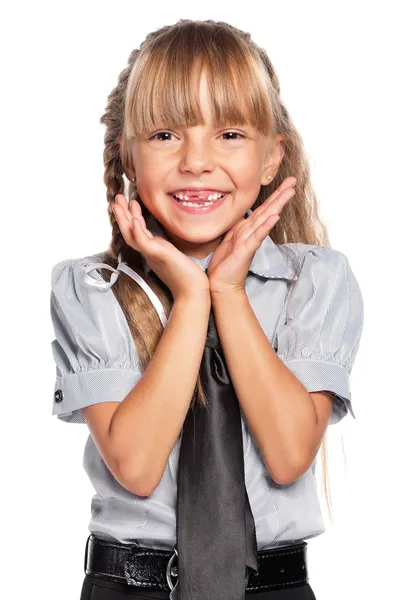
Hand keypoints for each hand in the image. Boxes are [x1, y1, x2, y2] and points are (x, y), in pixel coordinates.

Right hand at [112, 195, 209, 300]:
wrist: (193, 291)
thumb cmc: (188, 276)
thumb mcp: (175, 256)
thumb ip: (168, 248)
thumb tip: (167, 241)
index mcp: (153, 251)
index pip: (138, 232)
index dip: (132, 217)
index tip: (131, 203)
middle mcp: (149, 252)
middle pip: (130, 232)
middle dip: (122, 214)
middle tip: (117, 198)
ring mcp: (152, 254)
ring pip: (132, 235)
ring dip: (124, 219)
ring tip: (119, 203)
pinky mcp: (158, 256)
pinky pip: (144, 243)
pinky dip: (138, 231)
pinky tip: (135, 220)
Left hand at [207, 177, 296, 293]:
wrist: (221, 284)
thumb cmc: (224, 263)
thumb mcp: (228, 238)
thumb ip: (236, 226)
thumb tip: (240, 213)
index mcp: (246, 228)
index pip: (262, 208)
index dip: (273, 194)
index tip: (286, 181)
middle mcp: (251, 233)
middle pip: (268, 210)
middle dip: (281, 195)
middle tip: (294, 180)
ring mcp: (250, 241)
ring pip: (265, 219)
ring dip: (277, 205)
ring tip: (289, 192)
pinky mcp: (245, 251)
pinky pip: (256, 236)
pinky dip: (265, 226)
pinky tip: (275, 217)